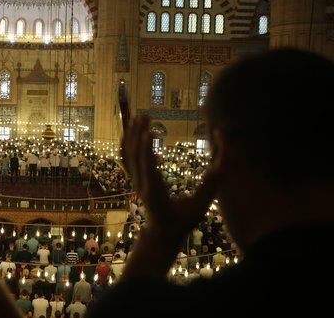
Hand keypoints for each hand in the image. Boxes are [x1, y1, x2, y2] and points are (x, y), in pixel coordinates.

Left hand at [121, 116, 216, 239]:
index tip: (149, 130)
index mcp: (156, 192)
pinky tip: (131, 129)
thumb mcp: (200, 207)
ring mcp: (135, 182)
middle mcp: (141, 185)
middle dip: (139, 135)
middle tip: (145, 116)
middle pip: (135, 157)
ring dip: (132, 135)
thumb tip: (222, 165)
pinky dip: (126, 143)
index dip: (147, 148)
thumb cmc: (183, 221)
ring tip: (138, 117)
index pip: (148, 167)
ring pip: (128, 156)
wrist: (162, 233)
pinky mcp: (134, 180)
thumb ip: (210, 186)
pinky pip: (126, 159)